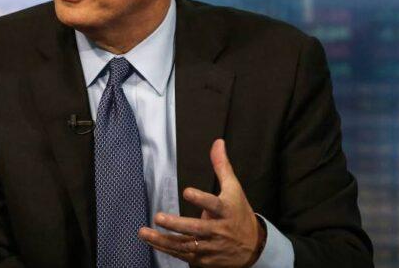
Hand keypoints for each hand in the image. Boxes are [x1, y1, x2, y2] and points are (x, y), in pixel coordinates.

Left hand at [138, 139, 262, 266]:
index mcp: (226, 211)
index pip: (214, 205)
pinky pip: (183, 254)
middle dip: (177, 225)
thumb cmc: (239, 213)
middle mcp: (218, 230)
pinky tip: (152, 241)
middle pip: (197, 228)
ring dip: (163, 240)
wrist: (253, 246)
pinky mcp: (204, 259)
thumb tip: (217, 142)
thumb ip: (222, 166)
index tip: (187, 191)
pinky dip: (166, 249)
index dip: (201, 199)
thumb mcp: (234, 189)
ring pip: (186, 244)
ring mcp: (210, 246)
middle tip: (159, 217)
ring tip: (144, 232)